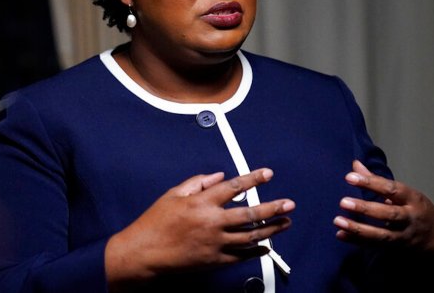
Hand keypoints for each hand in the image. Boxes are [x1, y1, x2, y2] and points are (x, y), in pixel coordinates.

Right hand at [105, 169, 294, 288]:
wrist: (145, 252)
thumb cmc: (155, 222)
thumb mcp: (173, 194)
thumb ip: (198, 182)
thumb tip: (220, 176)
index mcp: (201, 203)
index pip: (234, 187)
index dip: (253, 179)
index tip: (268, 174)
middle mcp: (212, 222)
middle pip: (250, 213)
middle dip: (273, 208)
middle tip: (289, 204)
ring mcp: (215, 243)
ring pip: (251, 235)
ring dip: (271, 229)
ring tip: (286, 223)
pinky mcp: (215, 260)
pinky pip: (241, 256)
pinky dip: (256, 250)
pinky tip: (266, 246)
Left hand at [334, 160, 433, 253]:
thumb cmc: (414, 207)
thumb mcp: (403, 192)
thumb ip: (377, 180)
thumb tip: (355, 165)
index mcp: (412, 198)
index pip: (391, 189)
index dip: (370, 182)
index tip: (349, 177)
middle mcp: (410, 217)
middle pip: (388, 214)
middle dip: (365, 208)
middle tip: (342, 202)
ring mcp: (404, 235)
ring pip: (382, 235)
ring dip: (358, 229)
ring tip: (337, 220)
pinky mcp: (396, 248)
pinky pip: (375, 246)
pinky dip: (357, 241)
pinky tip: (340, 234)